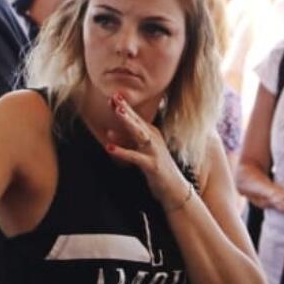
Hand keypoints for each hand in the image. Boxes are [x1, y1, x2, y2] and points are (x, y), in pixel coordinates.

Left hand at [103, 93, 192, 209]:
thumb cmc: (156, 168)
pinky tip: (109, 147)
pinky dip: (122, 151)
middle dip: (125, 108)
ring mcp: (154, 151)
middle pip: (137, 120)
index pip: (135, 116)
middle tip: (115, 96)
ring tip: (117, 111)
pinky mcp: (152, 165)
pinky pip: (135, 157)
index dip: (124, 105)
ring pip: (139, 133)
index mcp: (151, 133)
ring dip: (128, 122)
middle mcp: (153, 138)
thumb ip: (126, 141)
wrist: (174, 188)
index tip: (113, 95)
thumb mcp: (141, 151)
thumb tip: (109, 132)